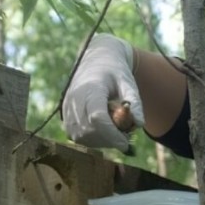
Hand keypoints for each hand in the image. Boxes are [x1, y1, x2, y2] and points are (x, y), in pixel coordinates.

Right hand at [62, 34, 144, 152]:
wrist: (96, 61)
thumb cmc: (115, 72)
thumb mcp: (129, 83)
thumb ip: (135, 103)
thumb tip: (139, 124)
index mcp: (91, 88)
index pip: (97, 117)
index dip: (111, 134)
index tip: (125, 143)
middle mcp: (75, 98)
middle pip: (89, 130)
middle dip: (108, 139)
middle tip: (124, 136)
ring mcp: (67, 108)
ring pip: (81, 137)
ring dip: (100, 141)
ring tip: (113, 128)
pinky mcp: (65, 116)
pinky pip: (77, 136)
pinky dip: (92, 139)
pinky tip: (103, 129)